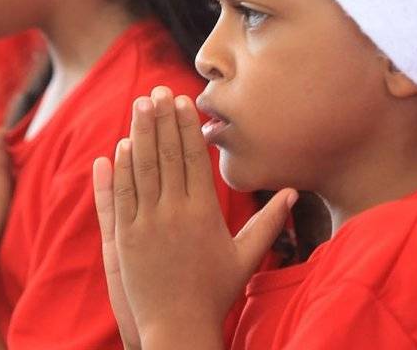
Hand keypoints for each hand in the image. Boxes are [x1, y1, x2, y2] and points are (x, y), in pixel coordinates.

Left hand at [94, 88, 294, 346]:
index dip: (186, 127)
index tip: (183, 101)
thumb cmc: (214, 294)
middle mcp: (175, 213)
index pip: (193, 158)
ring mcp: (147, 224)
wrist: (178, 327)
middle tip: (157, 91)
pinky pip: (123, 195)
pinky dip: (122, 168)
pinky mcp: (125, 238)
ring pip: (142, 169)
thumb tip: (293, 193)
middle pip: (167, 156)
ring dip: (140, 133)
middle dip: (162, 120)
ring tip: (140, 105)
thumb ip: (268, 223)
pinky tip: (122, 145)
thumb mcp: (245, 257)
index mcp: (204, 213)